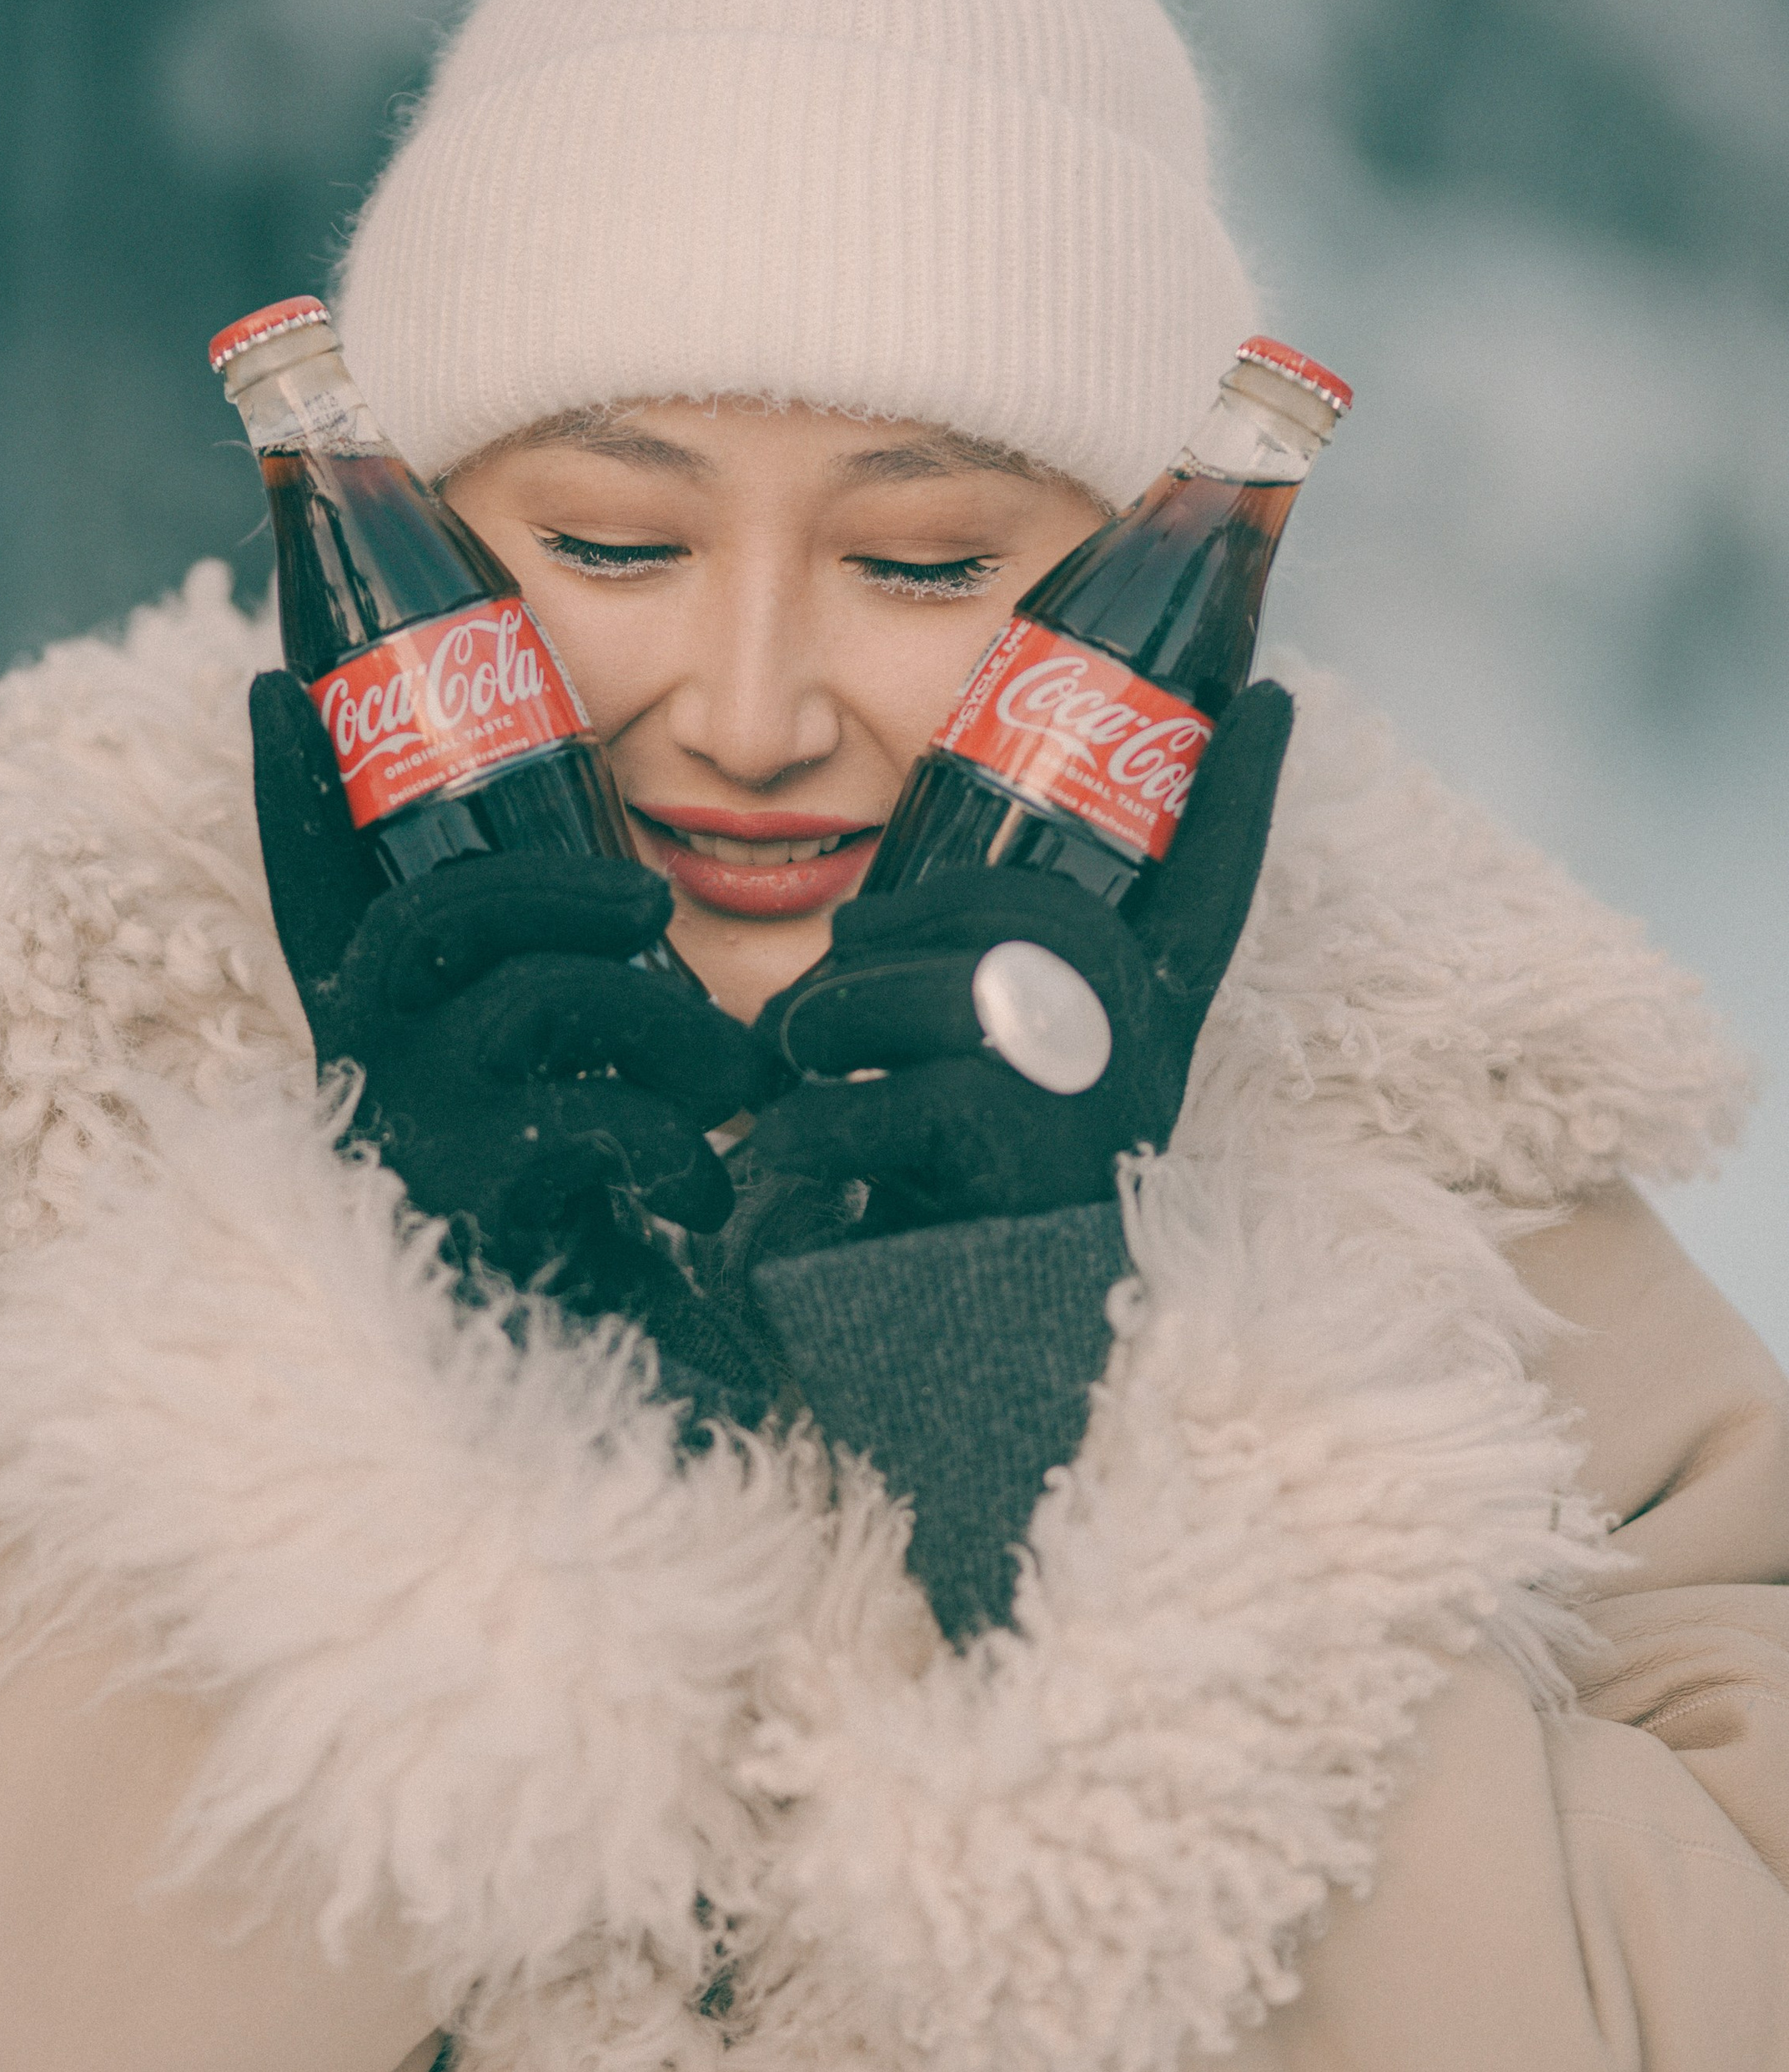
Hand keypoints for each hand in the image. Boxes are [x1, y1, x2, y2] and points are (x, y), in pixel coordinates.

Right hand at [251, 672, 771, 1286]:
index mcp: (367, 1028)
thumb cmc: (540, 1222)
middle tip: (649, 904)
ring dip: (661, 1022)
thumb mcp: (528, 1104)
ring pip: (538, 1001)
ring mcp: (414, 1123)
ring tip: (731, 1075)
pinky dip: (677, 1149)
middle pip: (441, 915)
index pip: (309, 893)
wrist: (534, 1387)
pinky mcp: (477, 1191)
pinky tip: (700, 1194)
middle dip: (557, 885)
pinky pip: (599, 1119)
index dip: (290, 796)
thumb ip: (551, 1012)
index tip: (273, 685)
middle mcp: (370, 1063)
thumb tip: (640, 906)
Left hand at [745, 681, 1292, 1237]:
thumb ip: (966, 996)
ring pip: (919, 989)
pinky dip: (806, 1127)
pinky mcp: (1013, 1140)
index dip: (1239, 794)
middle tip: (816, 1009)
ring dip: (823, 1031)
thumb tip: (855, 920)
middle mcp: (1135, 1045)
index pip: (1211, 888)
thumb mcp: (992, 1095)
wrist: (980, 1375)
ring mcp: (1083, 1085)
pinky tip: (798, 1157)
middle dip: (882, 941)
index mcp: (1145, 1025)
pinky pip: (871, 1093)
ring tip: (800, 1080)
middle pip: (1008, 912)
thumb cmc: (966, 1228)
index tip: (1273, 696)